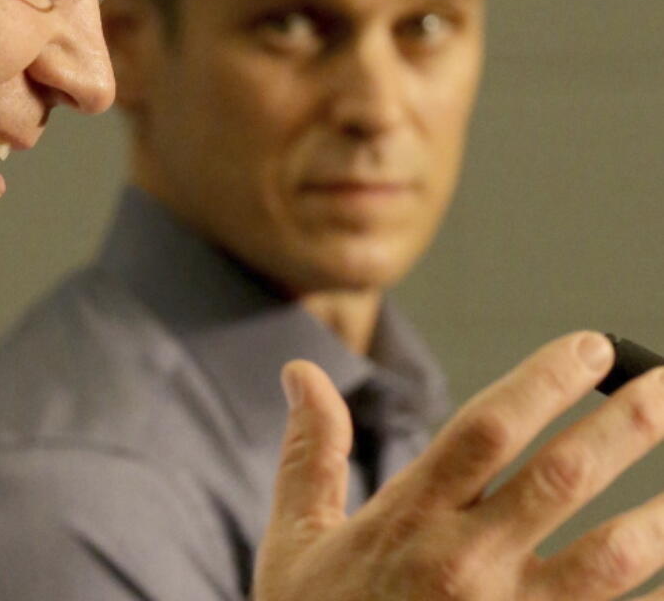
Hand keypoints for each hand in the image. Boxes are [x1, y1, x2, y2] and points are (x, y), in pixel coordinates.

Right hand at [254, 331, 663, 599]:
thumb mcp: (296, 541)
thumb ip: (311, 452)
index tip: (592, 346)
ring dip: (663, 512)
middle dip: (626, 425)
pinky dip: (657, 597)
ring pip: (613, 560)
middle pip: (561, 478)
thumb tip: (303, 371)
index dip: (543, 380)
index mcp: (407, 521)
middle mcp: (464, 567)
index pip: (486, 429)